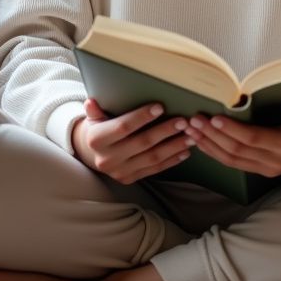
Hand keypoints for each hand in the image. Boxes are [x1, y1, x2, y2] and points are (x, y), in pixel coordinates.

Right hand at [70, 99, 192, 184]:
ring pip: (152, 158)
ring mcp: (120, 172)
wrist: (91, 154)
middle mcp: (108, 159)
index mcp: (97, 140)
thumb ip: (94, 111)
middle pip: (142, 143)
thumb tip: (91, 102)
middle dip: (165, 131)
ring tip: (190, 136)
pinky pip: (154, 170)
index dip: (141, 117)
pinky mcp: (130, 179)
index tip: (160, 106)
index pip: (123, 127)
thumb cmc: (97, 128)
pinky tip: (185, 152)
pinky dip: (171, 161)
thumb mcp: (92, 118)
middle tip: (183, 121)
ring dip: (174, 147)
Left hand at [186, 97, 280, 178]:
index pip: (254, 138)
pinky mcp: (256, 171)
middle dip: (213, 135)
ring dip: (209, 145)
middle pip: (237, 150)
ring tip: (191, 130)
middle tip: (195, 120)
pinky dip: (214, 153)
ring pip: (231, 159)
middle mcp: (272, 160)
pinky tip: (200, 142)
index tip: (215, 118)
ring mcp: (263, 168)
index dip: (233, 129)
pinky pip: (232, 164)